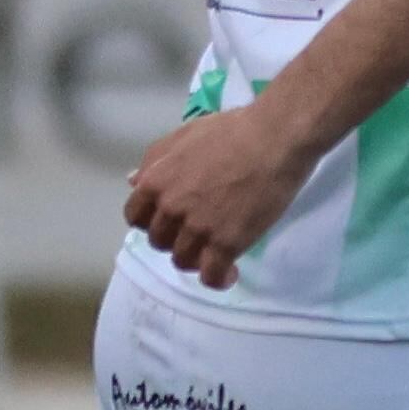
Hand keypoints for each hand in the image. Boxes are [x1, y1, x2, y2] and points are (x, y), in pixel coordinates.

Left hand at [122, 106, 317, 288]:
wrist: (275, 138)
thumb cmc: (232, 130)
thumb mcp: (183, 136)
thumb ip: (155, 161)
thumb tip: (133, 181)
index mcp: (155, 182)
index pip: (135, 217)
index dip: (151, 221)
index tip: (170, 220)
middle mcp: (171, 208)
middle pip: (159, 242)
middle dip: (176, 239)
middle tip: (200, 232)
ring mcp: (198, 228)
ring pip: (183, 261)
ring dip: (197, 259)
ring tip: (216, 252)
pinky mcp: (227, 243)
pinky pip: (212, 275)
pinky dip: (218, 279)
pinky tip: (229, 273)